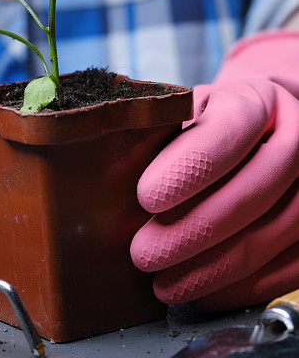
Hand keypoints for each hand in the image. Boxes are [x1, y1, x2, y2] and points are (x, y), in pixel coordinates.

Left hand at [130, 31, 298, 309]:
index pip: (230, 130)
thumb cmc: (212, 123)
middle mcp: (296, 138)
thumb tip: (114, 163)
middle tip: (142, 253)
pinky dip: (239, 287)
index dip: (188, 168)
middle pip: (252, 192)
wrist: (266, 130)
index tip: (146, 196)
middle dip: (191, 231)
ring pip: (269, 236)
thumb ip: (162, 129)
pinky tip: (202, 292)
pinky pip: (286, 268)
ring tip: (164, 282)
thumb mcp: (186, 110)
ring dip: (211, 268)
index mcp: (257, 101)